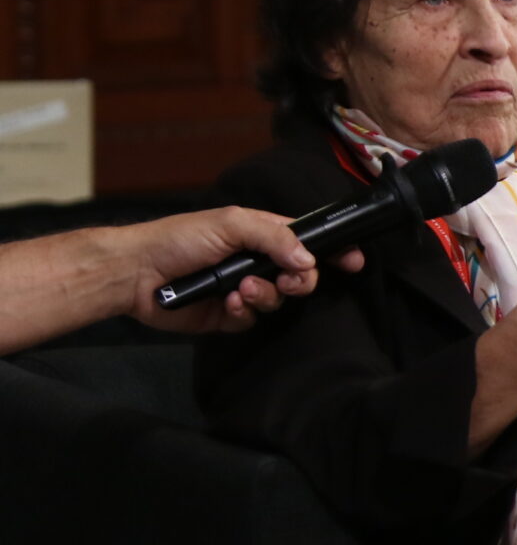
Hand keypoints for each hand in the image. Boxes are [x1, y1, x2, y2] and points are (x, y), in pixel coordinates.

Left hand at [125, 206, 363, 334]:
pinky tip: (227, 303)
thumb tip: (310, 260)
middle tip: (287, 281)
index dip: (333, 251)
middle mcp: (256, 263)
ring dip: (266, 295)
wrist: (136, 274)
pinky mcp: (228, 316)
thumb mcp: (231, 224)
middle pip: (301, 276)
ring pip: (279, 300)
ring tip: (241, 290)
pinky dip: (243, 312)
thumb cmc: (179, 239)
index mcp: (261, 235)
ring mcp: (243, 290)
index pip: (307, 242)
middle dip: (300, 281)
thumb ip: (275, 238)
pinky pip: (252, 320)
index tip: (353, 260)